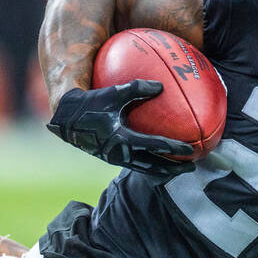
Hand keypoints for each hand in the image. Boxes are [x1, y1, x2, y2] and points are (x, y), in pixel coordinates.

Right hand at [46, 81, 194, 174]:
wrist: (65, 120)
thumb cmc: (89, 104)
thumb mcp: (112, 93)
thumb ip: (136, 88)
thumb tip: (161, 86)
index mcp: (121, 139)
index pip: (153, 145)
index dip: (173, 148)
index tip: (190, 149)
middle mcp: (119, 153)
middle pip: (153, 167)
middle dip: (174, 169)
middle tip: (193, 167)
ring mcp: (115, 159)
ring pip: (145, 169)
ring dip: (163, 170)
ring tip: (180, 169)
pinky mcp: (112, 159)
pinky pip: (136, 165)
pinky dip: (150, 165)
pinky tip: (160, 161)